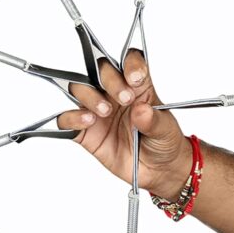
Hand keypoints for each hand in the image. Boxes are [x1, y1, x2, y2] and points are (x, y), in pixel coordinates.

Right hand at [57, 49, 191, 199]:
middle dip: (110, 80)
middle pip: (102, 70)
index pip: (130, 61)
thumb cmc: (163, 142)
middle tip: (125, 98)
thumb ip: (154, 120)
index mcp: (138, 86)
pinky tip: (87, 121)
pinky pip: (67, 120)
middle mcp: (114, 93)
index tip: (136, 78)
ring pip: (80, 89)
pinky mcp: (86, 132)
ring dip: (90, 95)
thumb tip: (141, 110)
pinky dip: (72, 118)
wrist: (158, 171)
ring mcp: (98, 111)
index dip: (131, 63)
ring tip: (105, 111)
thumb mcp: (166, 130)